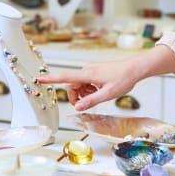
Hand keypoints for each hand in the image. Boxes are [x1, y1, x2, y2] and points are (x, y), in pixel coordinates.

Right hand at [38, 45, 174, 111]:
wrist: (135, 68)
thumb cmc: (124, 78)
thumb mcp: (108, 94)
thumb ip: (91, 100)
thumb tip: (78, 107)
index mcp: (88, 74)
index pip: (65, 77)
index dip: (51, 79)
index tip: (39, 78)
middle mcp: (87, 70)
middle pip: (72, 84)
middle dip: (76, 96)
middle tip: (86, 105)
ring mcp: (91, 70)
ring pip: (79, 84)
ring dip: (84, 93)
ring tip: (97, 96)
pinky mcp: (95, 71)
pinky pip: (86, 82)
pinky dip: (89, 89)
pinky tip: (99, 91)